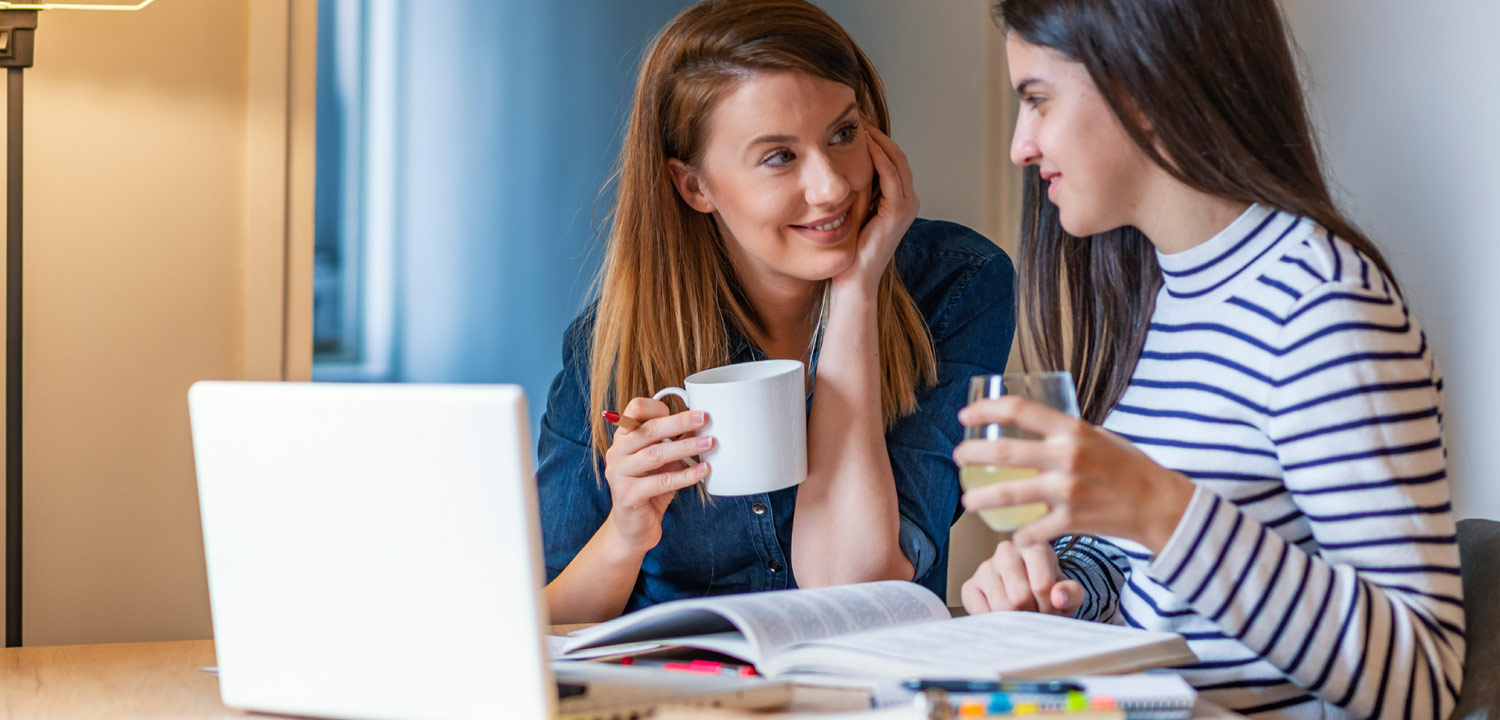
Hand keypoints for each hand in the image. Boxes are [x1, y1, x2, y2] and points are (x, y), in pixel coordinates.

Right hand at [602, 396, 712, 552]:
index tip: (688, 407)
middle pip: (648, 429)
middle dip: (680, 422)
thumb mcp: (663, 461)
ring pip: (655, 454)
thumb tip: (700, 424)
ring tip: (709, 442)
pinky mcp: (627, 495)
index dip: (660, 406)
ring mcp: (618, 474)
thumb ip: (674, 442)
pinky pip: (662, 482)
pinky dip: (686, 475)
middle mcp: (616, 452)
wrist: (634, 528)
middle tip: (705, 418)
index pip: (635, 409)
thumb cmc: (650, 488)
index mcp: (623, 438)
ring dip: (686, 447)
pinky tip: (704, 471)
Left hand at [832, 118, 917, 294]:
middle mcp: (908, 201)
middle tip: (856, 113)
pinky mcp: (898, 213)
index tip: (853, 120)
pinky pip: (890, 175)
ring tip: (858, 121)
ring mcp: (906, 207)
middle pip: (897, 154)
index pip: (891, 158)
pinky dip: (878, 156)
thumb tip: (835, 164)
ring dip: (877, 138)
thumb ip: (853, 190)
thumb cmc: (847, 251)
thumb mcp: (851, 211)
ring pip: (896, 160)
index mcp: (899, 200)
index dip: (875, 137)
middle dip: (877, 132)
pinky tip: (862, 143)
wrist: (852, 282)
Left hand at [953, 397, 1195, 550]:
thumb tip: (1032, 426)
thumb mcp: (1098, 436)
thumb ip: (1065, 433)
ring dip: (980, 499)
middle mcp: (1067, 457)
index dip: (985, 410)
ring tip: (967, 501)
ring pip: (1008, 495)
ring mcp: (1067, 491)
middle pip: (1003, 451)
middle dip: (971, 454)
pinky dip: (1020, 535)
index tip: (965, 415)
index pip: (1018, 409)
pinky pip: (1031, 531)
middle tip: (958, 458)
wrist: (1159, 505)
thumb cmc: (1128, 467)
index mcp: (1072, 429)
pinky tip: (1014, 535)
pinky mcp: (1070, 521)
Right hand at [961, 540, 1082, 615]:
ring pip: (1001, 606)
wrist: (1031, 596)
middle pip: (1019, 596)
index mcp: (1033, 546)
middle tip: (1037, 617)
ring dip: (1016, 621)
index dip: (1049, 607)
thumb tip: (1058, 597)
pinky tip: (1005, 618)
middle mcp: (1006, 551)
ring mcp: (985, 568)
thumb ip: (1071, 593)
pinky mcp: (969, 586)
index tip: (1052, 611)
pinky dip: (996, 623)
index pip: (1042, 585)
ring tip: (1023, 617)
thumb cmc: (1051, 592)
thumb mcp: (1070, 592)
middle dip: (1032, 614)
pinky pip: (981, 612)